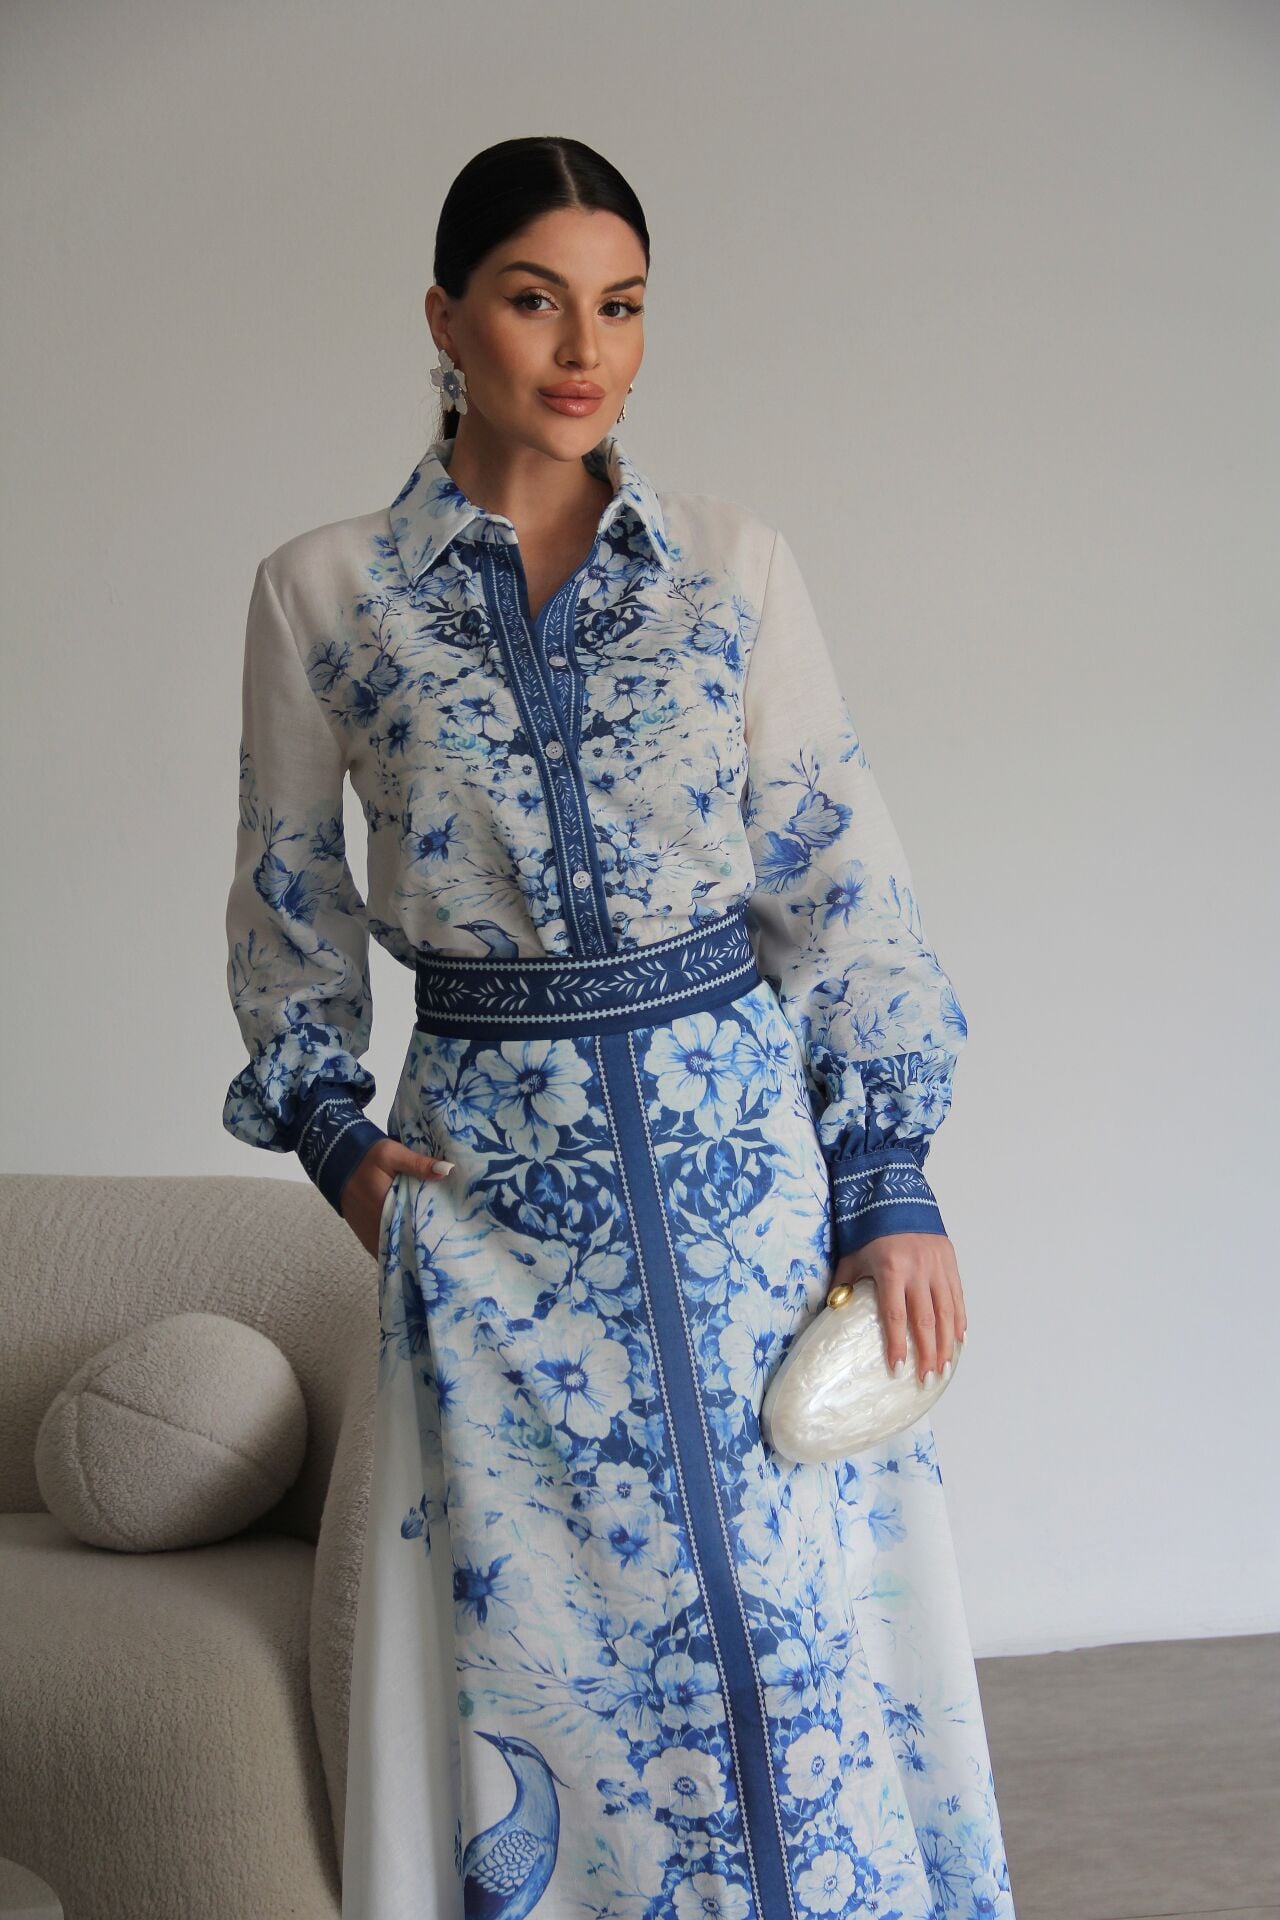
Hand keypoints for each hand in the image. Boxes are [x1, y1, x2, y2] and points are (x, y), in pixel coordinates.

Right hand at [339, 1139, 453, 1260]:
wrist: (335, 1160)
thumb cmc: (366, 1157)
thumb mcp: (392, 1154)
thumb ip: (418, 1164)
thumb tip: (447, 1170)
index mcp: (385, 1210)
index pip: (413, 1235)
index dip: (433, 1241)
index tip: (453, 1242)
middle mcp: (376, 1229)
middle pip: (406, 1248)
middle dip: (426, 1248)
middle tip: (450, 1247)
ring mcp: (369, 1236)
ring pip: (396, 1252)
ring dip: (412, 1250)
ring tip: (438, 1248)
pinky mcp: (366, 1236)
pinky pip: (385, 1250)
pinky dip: (399, 1250)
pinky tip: (417, 1245)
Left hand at [829, 1232, 966, 1383]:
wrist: (895, 1194)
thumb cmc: (869, 1229)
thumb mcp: (851, 1256)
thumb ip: (844, 1285)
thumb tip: (832, 1312)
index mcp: (891, 1269)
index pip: (894, 1315)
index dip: (897, 1344)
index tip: (898, 1369)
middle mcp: (918, 1269)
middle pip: (925, 1320)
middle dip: (927, 1353)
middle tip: (927, 1378)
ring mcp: (937, 1265)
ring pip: (947, 1312)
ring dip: (946, 1343)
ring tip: (943, 1367)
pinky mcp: (949, 1260)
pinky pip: (957, 1296)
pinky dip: (960, 1320)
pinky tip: (959, 1341)